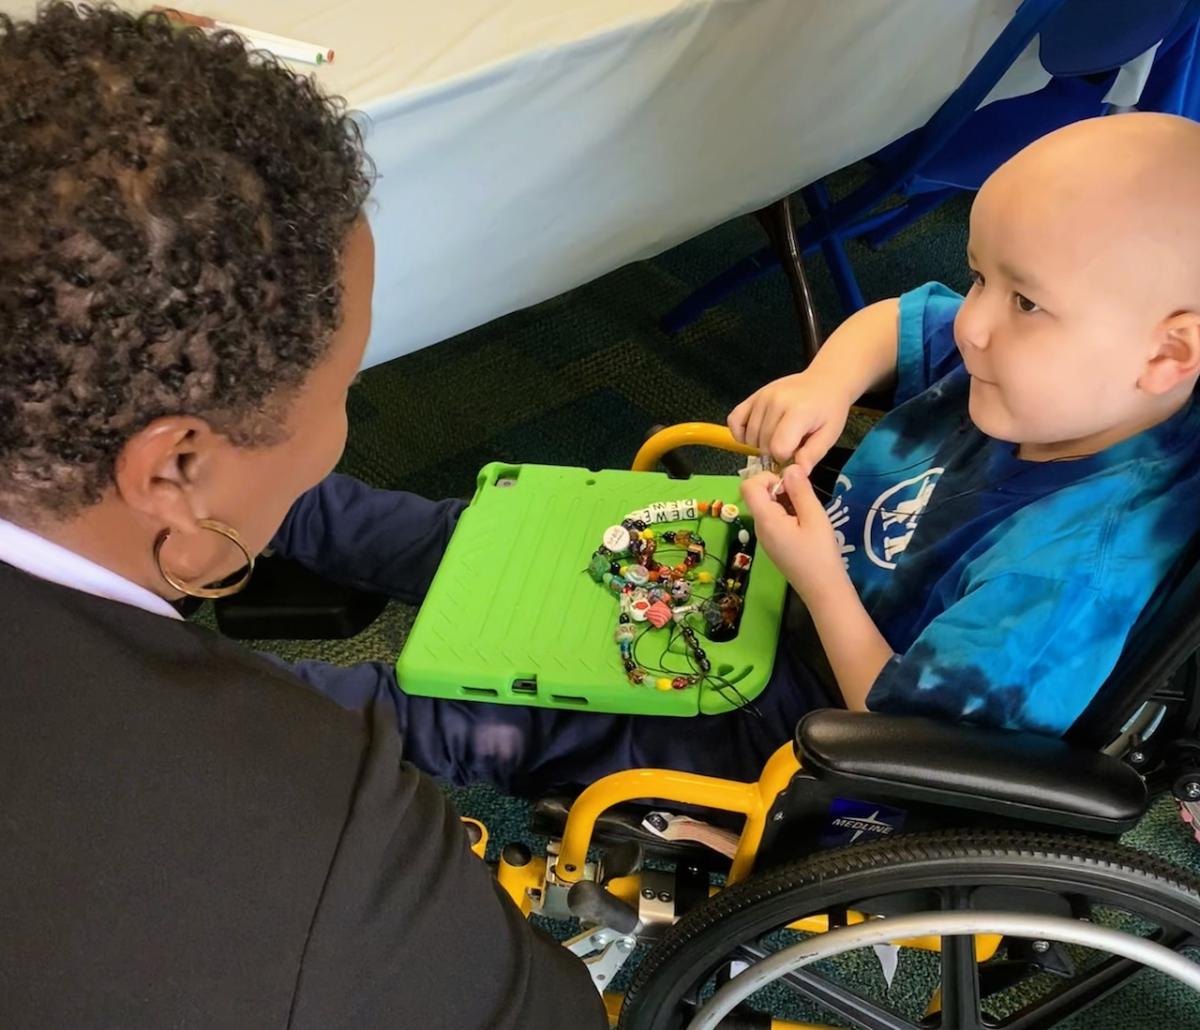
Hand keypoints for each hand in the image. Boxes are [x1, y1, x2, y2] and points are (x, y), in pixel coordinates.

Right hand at [727, 370, 850, 473]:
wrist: (824, 381)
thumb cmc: (829, 410)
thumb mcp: (829, 434)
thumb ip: (812, 454)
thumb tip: (797, 473)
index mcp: (798, 412)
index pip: (778, 449)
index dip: (786, 458)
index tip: (796, 453)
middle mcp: (776, 402)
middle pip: (763, 445)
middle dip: (774, 452)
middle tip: (789, 444)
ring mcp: (761, 397)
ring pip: (750, 437)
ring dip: (760, 444)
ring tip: (777, 437)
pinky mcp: (752, 396)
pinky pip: (734, 420)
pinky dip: (741, 432)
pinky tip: (756, 434)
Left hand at [739, 467, 844, 601]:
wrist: (823, 591)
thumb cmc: (820, 554)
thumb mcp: (814, 517)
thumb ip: (800, 491)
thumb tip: (790, 467)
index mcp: (765, 520)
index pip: (748, 486)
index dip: (766, 477)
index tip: (790, 484)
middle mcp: (760, 527)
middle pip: (758, 495)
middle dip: (779, 488)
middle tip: (803, 498)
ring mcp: (765, 537)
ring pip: (767, 507)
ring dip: (785, 501)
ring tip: (808, 512)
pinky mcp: (774, 544)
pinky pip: (774, 519)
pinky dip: (787, 513)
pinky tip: (806, 523)